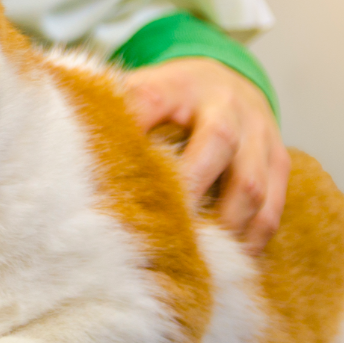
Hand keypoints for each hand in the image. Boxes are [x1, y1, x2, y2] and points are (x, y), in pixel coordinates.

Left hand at [124, 57, 288, 254]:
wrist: (231, 82)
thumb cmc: (173, 98)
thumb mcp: (142, 90)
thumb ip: (113, 113)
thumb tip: (63, 146)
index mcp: (180, 84)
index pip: (153, 97)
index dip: (134, 125)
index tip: (111, 162)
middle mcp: (227, 106)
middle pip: (216, 142)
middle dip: (190, 188)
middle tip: (163, 227)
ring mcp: (260, 134)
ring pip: (251, 184)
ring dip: (223, 224)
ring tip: (194, 256)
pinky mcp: (280, 162)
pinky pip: (273, 208)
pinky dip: (250, 239)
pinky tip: (227, 260)